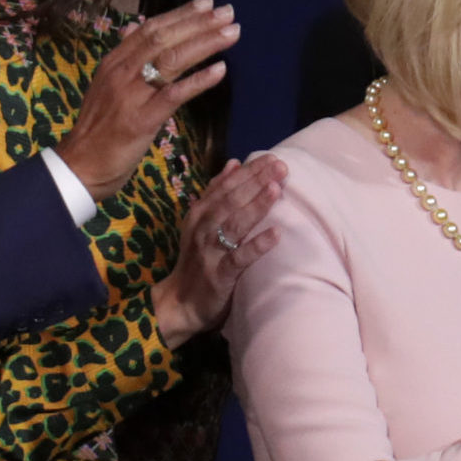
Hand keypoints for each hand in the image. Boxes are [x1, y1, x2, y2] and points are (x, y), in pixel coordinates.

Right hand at [55, 0, 239, 201]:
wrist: (79, 165)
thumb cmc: (98, 127)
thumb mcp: (107, 85)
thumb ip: (125, 57)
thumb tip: (135, 27)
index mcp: (114, 62)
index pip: (150, 29)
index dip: (180, 14)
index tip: (207, 3)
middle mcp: (122, 72)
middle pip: (164, 39)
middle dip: (198, 23)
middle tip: (228, 12)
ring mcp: (131, 95)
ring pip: (172, 61)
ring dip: (205, 43)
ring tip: (231, 33)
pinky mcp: (141, 120)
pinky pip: (174, 95)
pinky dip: (199, 81)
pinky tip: (221, 70)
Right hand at [151, 155, 287, 347]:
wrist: (179, 303)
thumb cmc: (197, 259)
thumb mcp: (202, 222)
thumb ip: (217, 193)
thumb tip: (234, 163)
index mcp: (201, 213)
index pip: (226, 186)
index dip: (249, 171)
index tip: (272, 157)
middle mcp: (203, 228)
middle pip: (231, 200)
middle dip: (256, 182)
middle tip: (281, 166)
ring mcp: (210, 251)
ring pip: (234, 224)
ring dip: (255, 206)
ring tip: (277, 189)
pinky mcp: (219, 275)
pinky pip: (239, 259)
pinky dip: (257, 246)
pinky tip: (276, 234)